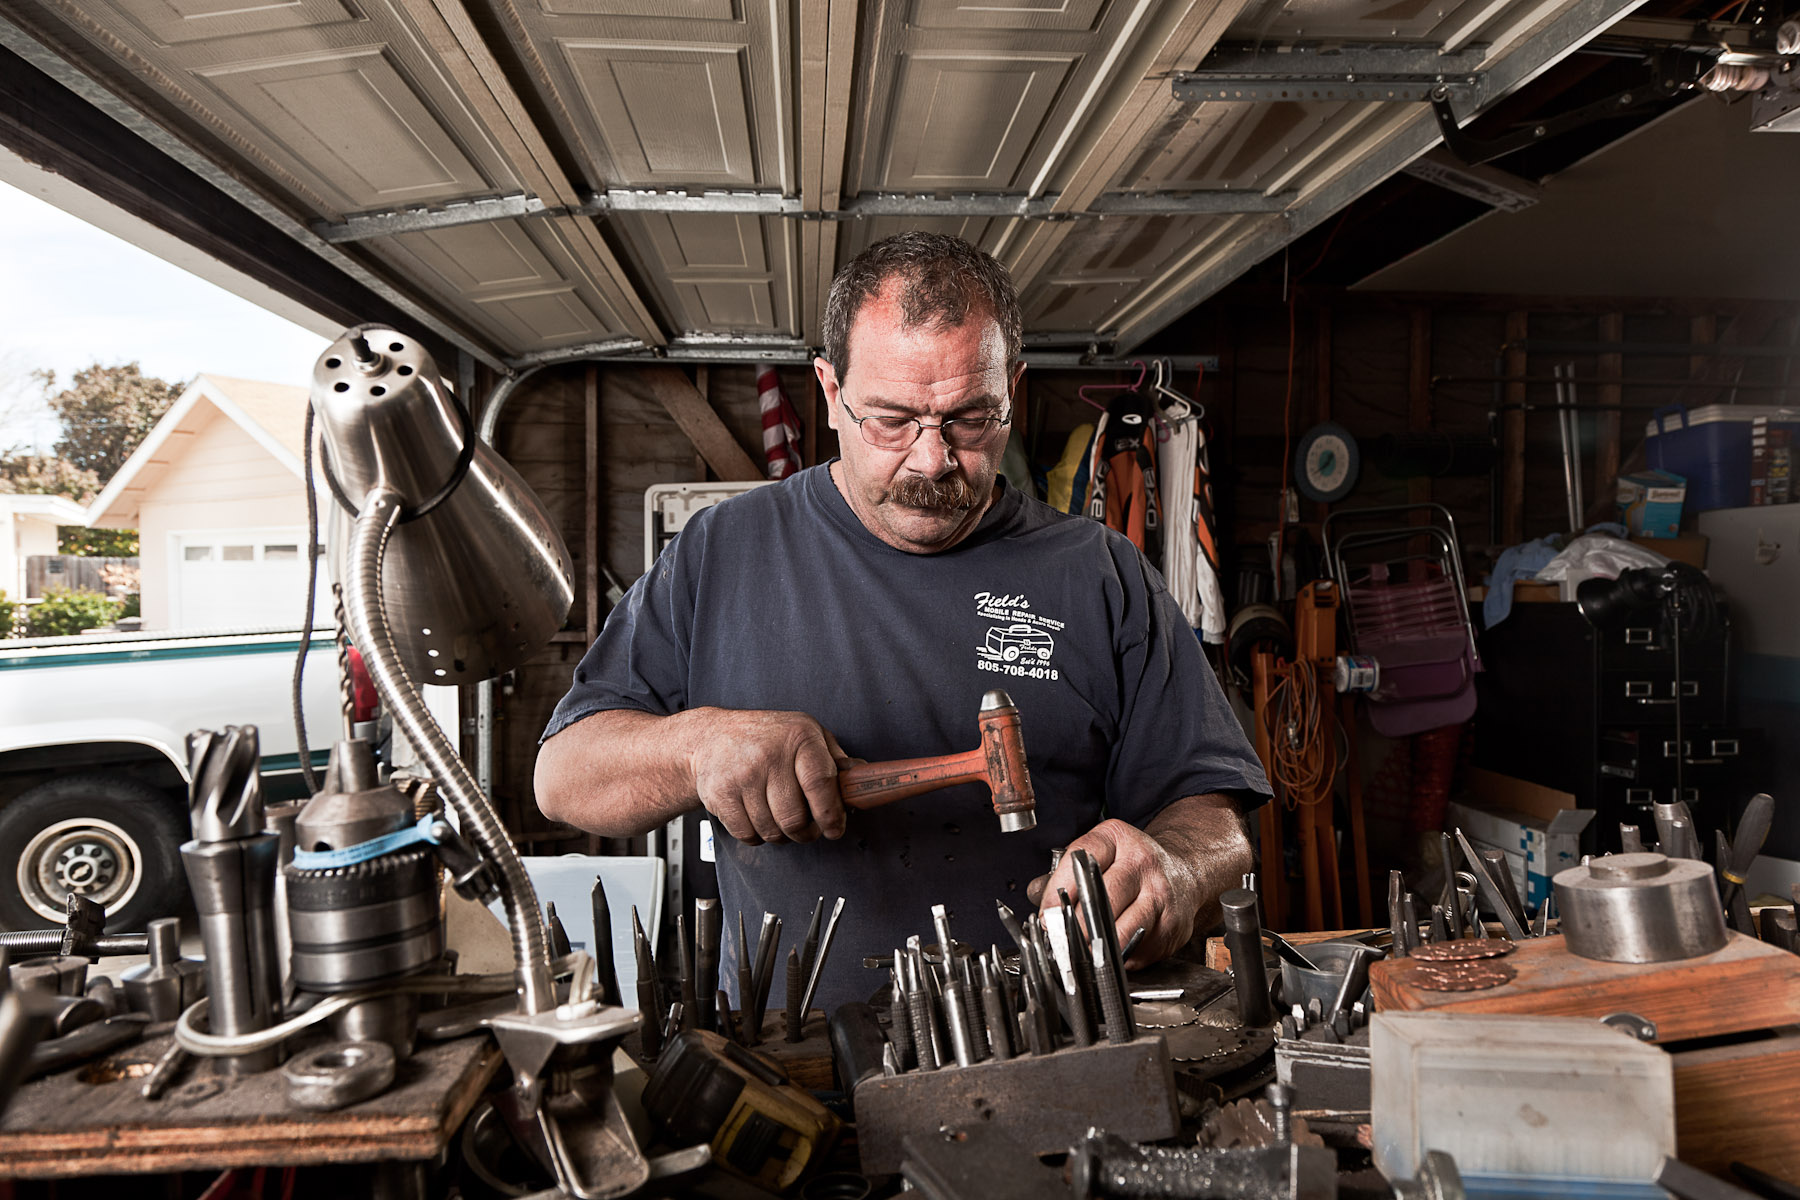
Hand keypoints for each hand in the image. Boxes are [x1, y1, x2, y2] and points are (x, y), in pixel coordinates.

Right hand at [686, 709, 852, 844]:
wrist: (711, 737)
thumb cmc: (768, 738)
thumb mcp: (806, 734)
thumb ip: (835, 759)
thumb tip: (862, 780)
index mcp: (799, 737)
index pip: (820, 783)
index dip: (830, 814)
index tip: (834, 829)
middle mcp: (770, 754)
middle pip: (795, 818)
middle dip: (805, 833)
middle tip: (806, 828)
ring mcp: (743, 775)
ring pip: (772, 831)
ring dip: (781, 835)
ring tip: (779, 819)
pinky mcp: (720, 794)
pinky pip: (748, 834)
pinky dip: (756, 835)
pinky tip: (756, 817)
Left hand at [1027, 819, 1198, 968]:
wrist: (1185, 874)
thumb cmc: (1132, 867)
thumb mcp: (1101, 854)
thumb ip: (1066, 873)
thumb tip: (1037, 898)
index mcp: (1118, 839)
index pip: (1082, 859)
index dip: (1058, 889)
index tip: (1045, 915)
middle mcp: (1142, 863)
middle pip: (1104, 897)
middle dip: (1078, 925)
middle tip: (1061, 940)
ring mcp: (1161, 894)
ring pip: (1124, 929)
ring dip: (1099, 947)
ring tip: (1082, 953)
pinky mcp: (1173, 925)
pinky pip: (1140, 948)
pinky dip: (1123, 957)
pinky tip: (1114, 952)